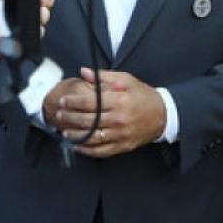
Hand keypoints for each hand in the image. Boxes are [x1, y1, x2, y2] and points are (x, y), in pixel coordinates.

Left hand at [49, 67, 166, 157]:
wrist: (163, 115)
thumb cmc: (142, 95)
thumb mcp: (126, 80)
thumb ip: (103, 77)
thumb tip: (83, 71)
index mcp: (120, 100)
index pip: (91, 102)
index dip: (74, 101)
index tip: (63, 100)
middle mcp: (120, 119)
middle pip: (89, 120)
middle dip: (70, 117)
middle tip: (59, 114)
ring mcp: (121, 134)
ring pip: (93, 137)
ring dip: (75, 135)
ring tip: (64, 131)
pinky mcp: (123, 146)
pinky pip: (101, 151)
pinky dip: (87, 150)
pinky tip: (77, 145)